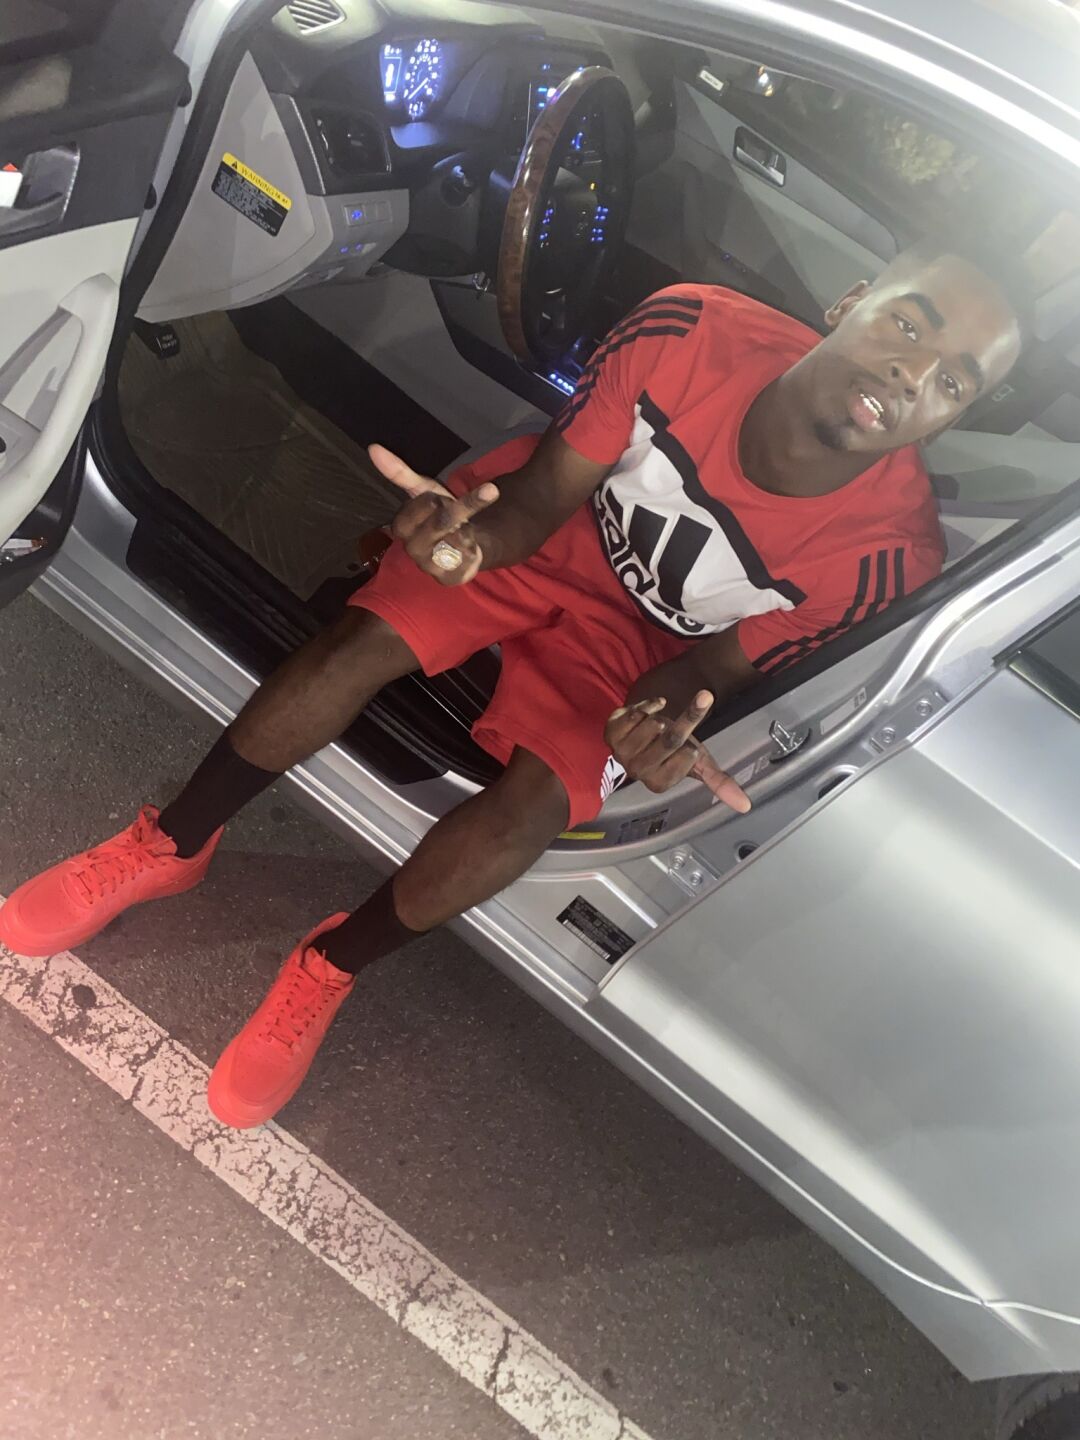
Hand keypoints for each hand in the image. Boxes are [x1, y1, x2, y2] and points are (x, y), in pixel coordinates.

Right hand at [370, 444, 499, 585]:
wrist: (466, 543)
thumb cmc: (440, 515)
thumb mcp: (424, 491)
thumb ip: (399, 473)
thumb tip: (373, 448)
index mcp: (402, 528)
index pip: (421, 504)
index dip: (436, 499)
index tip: (440, 500)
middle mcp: (412, 550)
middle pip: (442, 520)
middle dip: (458, 510)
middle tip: (461, 510)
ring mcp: (430, 567)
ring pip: (457, 538)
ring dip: (467, 528)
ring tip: (465, 529)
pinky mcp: (450, 579)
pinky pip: (467, 556)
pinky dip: (474, 545)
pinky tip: (470, 546)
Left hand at [604, 691, 751, 811]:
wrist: (645, 730)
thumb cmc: (674, 749)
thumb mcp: (699, 763)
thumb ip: (719, 783)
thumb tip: (745, 805)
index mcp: (659, 783)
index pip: (687, 755)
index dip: (691, 745)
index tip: (688, 747)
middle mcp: (638, 771)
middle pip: (671, 738)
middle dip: (684, 722)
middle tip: (684, 719)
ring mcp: (621, 752)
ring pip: (655, 723)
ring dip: (663, 716)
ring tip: (659, 724)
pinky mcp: (611, 732)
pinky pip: (637, 711)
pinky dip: (649, 705)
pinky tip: (648, 712)